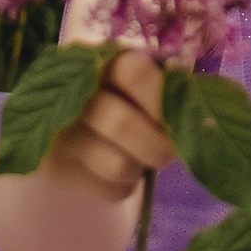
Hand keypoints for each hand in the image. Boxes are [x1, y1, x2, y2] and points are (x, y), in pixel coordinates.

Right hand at [48, 44, 175, 206]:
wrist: (53, 121)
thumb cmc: (111, 95)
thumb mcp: (130, 78)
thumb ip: (159, 87)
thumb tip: (198, 111)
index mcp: (98, 60)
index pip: (136, 74)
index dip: (164, 101)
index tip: (179, 119)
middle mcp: (70, 94)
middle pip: (123, 124)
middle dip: (159, 145)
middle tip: (168, 151)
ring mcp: (57, 133)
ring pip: (119, 165)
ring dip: (140, 168)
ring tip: (138, 159)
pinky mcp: (52, 169)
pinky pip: (109, 190)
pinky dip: (124, 187)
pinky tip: (117, 172)